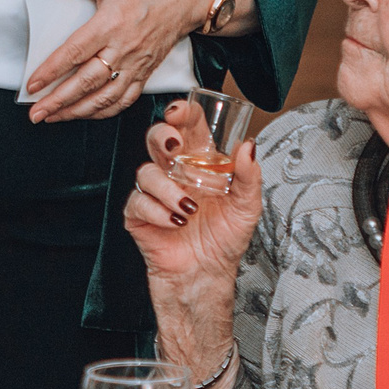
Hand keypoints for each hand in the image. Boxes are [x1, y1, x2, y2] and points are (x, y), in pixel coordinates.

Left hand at [25, 0, 209, 121]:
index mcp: (110, 23)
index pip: (74, 53)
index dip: (51, 71)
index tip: (31, 85)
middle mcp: (123, 48)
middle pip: (87, 82)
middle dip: (58, 101)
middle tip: (36, 113)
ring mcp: (137, 63)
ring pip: (105, 97)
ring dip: (77, 111)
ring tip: (54, 118)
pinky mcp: (146, 71)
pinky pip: (125, 99)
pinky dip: (104, 111)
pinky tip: (86, 114)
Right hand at [126, 107, 262, 284]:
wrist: (206, 277)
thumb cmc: (225, 241)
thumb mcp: (247, 208)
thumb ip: (249, 176)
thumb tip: (248, 147)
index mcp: (200, 165)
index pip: (188, 129)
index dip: (182, 114)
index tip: (181, 112)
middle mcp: (175, 175)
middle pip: (157, 140)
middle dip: (161, 137)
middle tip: (174, 147)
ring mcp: (155, 194)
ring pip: (145, 171)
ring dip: (166, 188)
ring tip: (187, 208)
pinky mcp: (139, 216)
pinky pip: (138, 202)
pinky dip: (157, 212)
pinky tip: (174, 223)